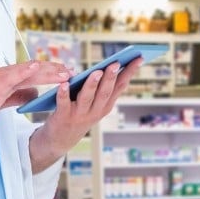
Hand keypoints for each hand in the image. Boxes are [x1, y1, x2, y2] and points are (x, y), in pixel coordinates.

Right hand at [0, 61, 69, 145]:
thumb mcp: (0, 101)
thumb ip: (16, 95)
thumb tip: (34, 94)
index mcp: (6, 79)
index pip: (33, 73)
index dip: (51, 72)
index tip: (66, 73)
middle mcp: (5, 75)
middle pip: (35, 70)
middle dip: (55, 70)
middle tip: (73, 71)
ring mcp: (0, 78)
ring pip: (28, 71)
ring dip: (48, 70)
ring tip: (65, 71)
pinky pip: (12, 75)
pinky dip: (24, 69)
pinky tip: (36, 67)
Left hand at [29, 58, 142, 172]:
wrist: (60, 140)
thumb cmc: (78, 115)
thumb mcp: (94, 104)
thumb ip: (99, 88)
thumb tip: (104, 67)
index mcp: (105, 106)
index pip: (120, 86)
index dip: (129, 72)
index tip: (139, 58)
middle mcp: (95, 111)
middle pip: (105, 92)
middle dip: (111, 77)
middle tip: (116, 63)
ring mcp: (80, 115)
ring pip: (87, 98)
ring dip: (92, 85)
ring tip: (96, 72)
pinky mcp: (63, 117)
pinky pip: (64, 103)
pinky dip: (64, 94)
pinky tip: (64, 84)